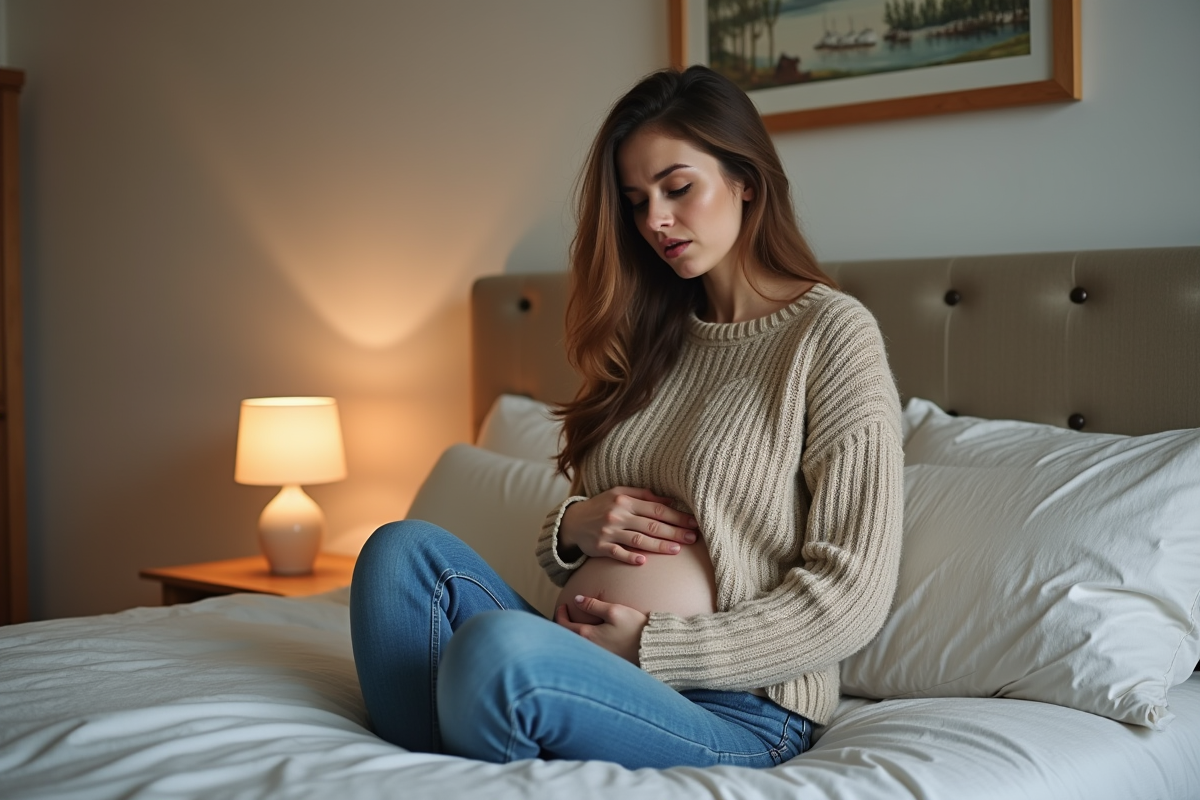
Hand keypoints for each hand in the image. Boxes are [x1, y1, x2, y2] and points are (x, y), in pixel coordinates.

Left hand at [554, 596, 648, 664]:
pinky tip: (587, 636)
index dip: (560, 614)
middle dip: (563, 625)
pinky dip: (581, 642)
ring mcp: (597, 656)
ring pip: (577, 644)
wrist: (650, 648)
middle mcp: (588, 648)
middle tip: (565, 614)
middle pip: (567, 637)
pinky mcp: (605, 659)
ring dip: (572, 634)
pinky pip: (586, 650)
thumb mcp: (614, 611)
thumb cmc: (633, 628)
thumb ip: (593, 605)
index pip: (564, 626)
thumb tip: (576, 599)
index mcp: (588, 635)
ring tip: (574, 624)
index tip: (563, 605)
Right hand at [559, 487, 699, 564]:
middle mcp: (617, 515)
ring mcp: (609, 532)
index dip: (676, 516)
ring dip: (658, 545)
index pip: (656, 509)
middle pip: (651, 525)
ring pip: (638, 540)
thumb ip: (643, 495)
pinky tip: (643, 561)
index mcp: (625, 501)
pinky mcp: (600, 547)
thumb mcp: (619, 494)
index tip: (693, 522)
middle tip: (692, 538)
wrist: (573, 521)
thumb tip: (669, 501)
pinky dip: (630, 557)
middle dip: (674, 532)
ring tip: (676, 550)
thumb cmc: (602, 506)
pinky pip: (617, 553)